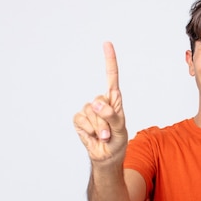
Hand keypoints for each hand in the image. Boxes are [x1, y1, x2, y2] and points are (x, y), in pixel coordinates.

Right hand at [73, 42, 127, 163]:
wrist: (106, 156)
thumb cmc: (117, 141)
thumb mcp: (120, 129)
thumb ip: (112, 116)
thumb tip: (95, 104)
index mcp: (114, 100)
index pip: (111, 77)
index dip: (109, 60)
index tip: (107, 43)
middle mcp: (101, 101)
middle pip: (100, 102)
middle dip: (106, 120)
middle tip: (110, 132)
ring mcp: (88, 110)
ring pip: (91, 113)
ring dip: (99, 128)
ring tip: (104, 135)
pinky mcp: (79, 119)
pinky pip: (82, 120)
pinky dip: (89, 130)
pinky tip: (93, 135)